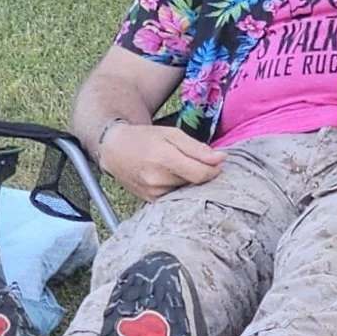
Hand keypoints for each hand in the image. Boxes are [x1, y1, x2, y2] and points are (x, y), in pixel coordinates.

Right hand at [99, 123, 225, 200]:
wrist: (115, 150)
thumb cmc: (146, 138)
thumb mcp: (172, 134)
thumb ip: (197, 148)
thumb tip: (221, 159)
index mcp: (164, 158)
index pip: (201, 173)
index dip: (214, 169)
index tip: (218, 161)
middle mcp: (157, 179)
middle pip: (195, 182)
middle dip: (201, 172)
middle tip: (195, 161)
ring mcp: (152, 193)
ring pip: (186, 190)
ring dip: (189, 181)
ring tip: (178, 167)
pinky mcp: (150, 201)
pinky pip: (175, 197)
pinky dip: (179, 188)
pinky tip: (171, 177)